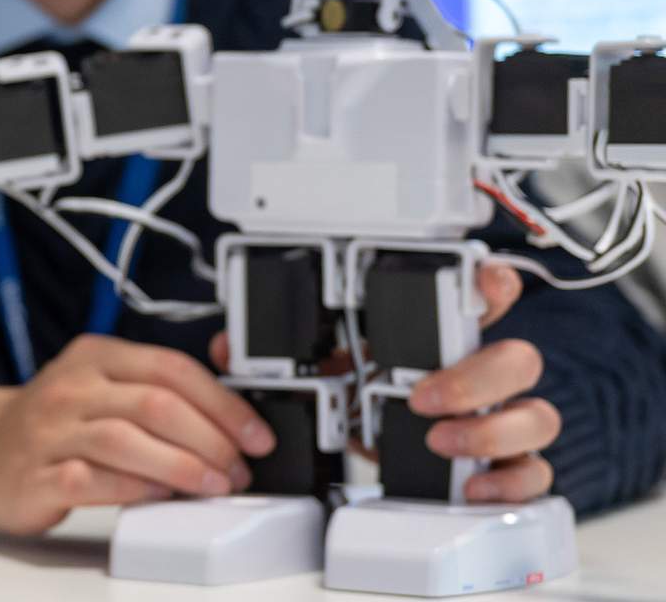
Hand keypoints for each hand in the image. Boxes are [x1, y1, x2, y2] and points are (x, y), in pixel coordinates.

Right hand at [0, 334, 275, 534]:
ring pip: (127, 440)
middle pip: (156, 404)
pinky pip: (95, 481)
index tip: (255, 434)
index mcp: (96, 356)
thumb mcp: (100, 383)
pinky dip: (136, 489)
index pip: (171, 368)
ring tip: (214, 485)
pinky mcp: (39, 475)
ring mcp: (51, 430)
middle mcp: (72, 386)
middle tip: (239, 467)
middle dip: (212, 439)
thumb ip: (158, 387)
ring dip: (183, 467)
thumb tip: (232, 402)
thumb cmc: (55, 420)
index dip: (224, 403)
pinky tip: (161, 496)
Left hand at [209, 261, 556, 503]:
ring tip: (437, 440)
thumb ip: (279, 351)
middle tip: (421, 394)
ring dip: (491, 429)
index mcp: (444, 336)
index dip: (493, 286)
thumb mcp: (320, 367)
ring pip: (538, 415)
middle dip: (476, 375)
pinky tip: (471, 484)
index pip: (489, 296)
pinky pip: (535, 476)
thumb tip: (230, 348)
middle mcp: (483, 375)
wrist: (373, 452)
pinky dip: (508, 482)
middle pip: (519, 357)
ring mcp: (501, 421)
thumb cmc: (362, 396)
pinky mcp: (506, 467)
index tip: (483, 284)